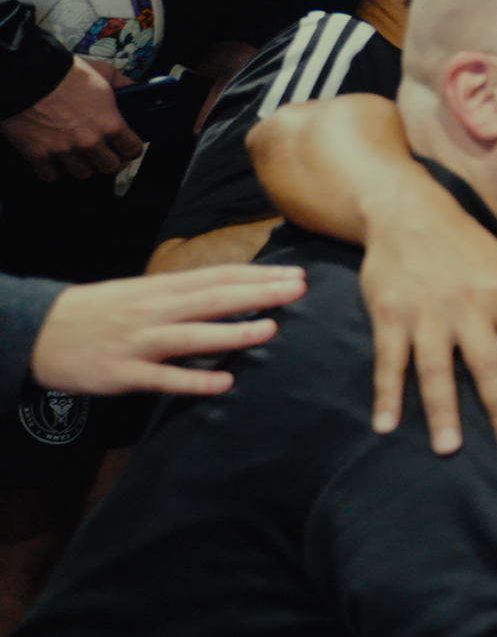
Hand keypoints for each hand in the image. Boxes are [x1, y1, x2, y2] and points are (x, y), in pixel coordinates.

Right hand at [1, 57, 140, 180]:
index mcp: (110, 124)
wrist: (28, 75)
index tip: (125, 146)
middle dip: (108, 160)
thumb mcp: (104, 71)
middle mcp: (90, 142)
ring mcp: (63, 151)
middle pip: (109, 167)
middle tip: (101, 152)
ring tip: (78, 155)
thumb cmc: (68, 72)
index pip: (133, 149)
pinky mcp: (38, 154)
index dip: (131, 149)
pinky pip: (50, 176)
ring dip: (82, 166)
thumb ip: (123, 83)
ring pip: (82, 174)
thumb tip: (137, 90)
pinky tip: (54, 161)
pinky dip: (53, 171)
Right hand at [28, 264, 306, 394]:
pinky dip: (193, 380)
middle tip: (296, 290)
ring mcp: (139, 342)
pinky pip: (162, 378)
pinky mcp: (123, 373)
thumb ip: (184, 293)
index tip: (293, 274)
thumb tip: (234, 290)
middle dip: (257, 294)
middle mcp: (154, 311)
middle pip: (212, 299)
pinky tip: (223, 383)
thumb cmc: (100, 312)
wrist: (39, 331)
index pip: (218, 277)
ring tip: (271, 330)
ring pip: (191, 336)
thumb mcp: (142, 292)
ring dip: (232, 333)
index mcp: (161, 289)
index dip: (257, 275)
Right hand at [362, 189, 496, 453]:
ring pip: (437, 370)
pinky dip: (386, 394)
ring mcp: (426, 313)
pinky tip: (386, 424)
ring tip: (449, 447)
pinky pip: (389, 362)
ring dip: (443, 412)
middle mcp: (468, 305)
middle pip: (489, 365)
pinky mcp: (389, 316)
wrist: (405, 210)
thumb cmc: (465, 241)